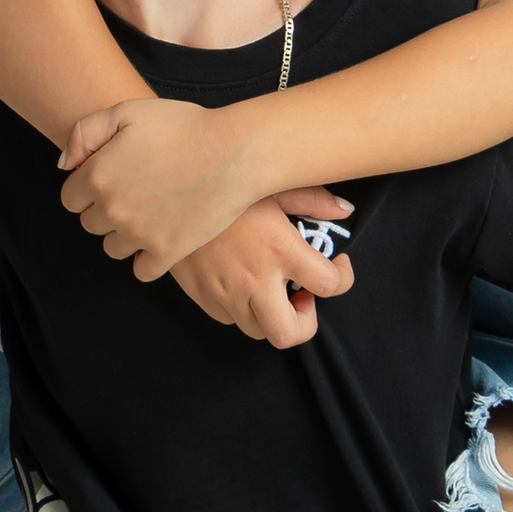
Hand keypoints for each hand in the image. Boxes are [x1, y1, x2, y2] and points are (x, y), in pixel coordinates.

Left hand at [59, 98, 279, 271]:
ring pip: (113, 248)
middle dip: (108, 209)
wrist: (235, 153)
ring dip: (126, 234)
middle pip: (91, 224)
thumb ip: (84, 132)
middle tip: (139, 191)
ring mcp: (138, 235)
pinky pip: (142, 270)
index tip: (116, 177)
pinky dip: (149, 258)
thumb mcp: (128, 111)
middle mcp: (112, 209)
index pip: (71, 199)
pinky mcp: (166, 253)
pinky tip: (164, 235)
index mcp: (97, 175)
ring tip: (153, 211)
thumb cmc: (185, 127)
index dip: (91, 187)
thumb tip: (65, 165)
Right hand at [170, 188, 353, 346]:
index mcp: (279, 248)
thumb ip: (313, 199)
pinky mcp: (199, 293)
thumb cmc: (225, 178)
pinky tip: (243, 280)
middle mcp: (253, 278)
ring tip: (272, 286)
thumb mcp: (273, 182)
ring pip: (257, 330)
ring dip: (272, 314)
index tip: (339, 266)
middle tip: (303, 295)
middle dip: (304, 322)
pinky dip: (241, 307)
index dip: (343, 279)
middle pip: (288, 333)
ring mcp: (223, 291)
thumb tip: (343, 210)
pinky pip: (227, 317)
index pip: (329, 285)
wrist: (169, 183)